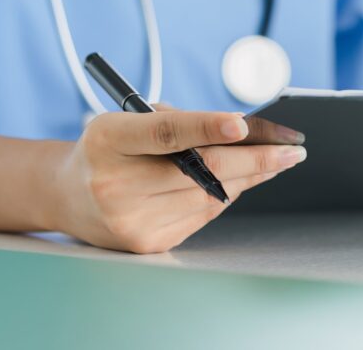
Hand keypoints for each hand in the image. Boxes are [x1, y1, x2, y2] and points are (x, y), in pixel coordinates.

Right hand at [50, 109, 305, 252]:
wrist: (68, 195)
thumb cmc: (113, 146)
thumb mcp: (132, 119)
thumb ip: (183, 121)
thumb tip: (249, 132)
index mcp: (108, 140)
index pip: (165, 133)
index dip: (206, 127)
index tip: (244, 124)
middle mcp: (114, 184)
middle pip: (202, 171)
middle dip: (257, 159)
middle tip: (294, 149)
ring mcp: (130, 220)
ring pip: (212, 195)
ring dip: (252, 176)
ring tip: (277, 160)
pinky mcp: (147, 244)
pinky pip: (205, 215)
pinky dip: (228, 194)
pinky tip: (241, 181)